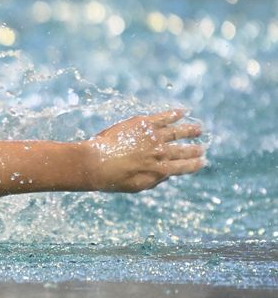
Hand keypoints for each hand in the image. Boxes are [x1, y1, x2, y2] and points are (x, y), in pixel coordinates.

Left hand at [85, 110, 204, 192]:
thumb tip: (167, 175)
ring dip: (190, 130)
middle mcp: (161, 152)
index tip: (202, 162)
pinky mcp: (144, 124)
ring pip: (178, 132)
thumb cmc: (112, 178)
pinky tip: (183, 111)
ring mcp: (154, 137)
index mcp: (160, 169)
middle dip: (194, 149)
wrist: (95, 162)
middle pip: (183, 150)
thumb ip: (155, 180)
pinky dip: (175, 114)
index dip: (194, 164)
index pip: (184, 167)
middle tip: (202, 148)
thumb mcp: (137, 186)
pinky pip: (164, 117)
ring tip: (198, 129)